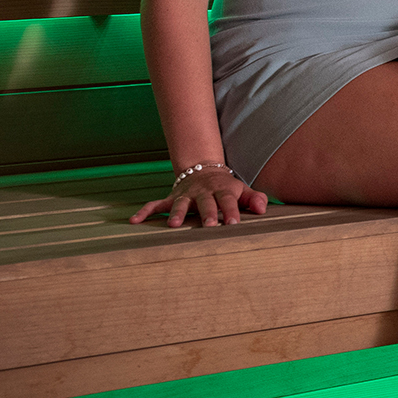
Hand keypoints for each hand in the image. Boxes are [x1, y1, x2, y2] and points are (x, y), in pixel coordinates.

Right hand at [130, 167, 269, 227]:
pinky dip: (145, 212)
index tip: (235, 223)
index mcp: (223, 190)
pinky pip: (156, 204)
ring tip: (173, 225)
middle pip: (205, 203)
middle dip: (207, 214)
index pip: (228, 200)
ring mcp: (186, 195)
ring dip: (178, 213)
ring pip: (181, 204)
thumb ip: (254, 199)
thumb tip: (263, 208)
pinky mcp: (172, 198)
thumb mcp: (243, 190)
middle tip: (209, 226)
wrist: (204, 171)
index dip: (232, 211)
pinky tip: (135, 220)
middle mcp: (203, 193)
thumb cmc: (227, 188)